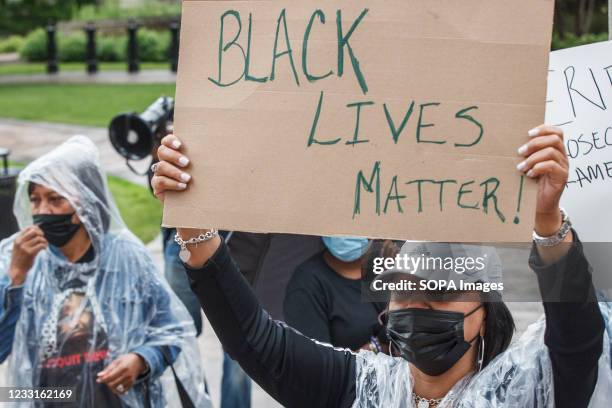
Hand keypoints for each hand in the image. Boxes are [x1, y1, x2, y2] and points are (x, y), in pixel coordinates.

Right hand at [9, 226, 47, 285]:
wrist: (17, 269)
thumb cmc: (20, 257)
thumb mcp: (19, 246)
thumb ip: (25, 238)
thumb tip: (37, 228)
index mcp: (17, 239)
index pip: (28, 228)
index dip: (37, 229)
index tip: (40, 233)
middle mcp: (20, 242)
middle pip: (35, 231)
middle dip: (41, 234)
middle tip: (43, 239)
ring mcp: (24, 247)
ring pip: (39, 238)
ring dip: (44, 241)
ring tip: (44, 245)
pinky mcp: (30, 252)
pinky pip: (41, 245)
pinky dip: (45, 246)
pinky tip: (44, 248)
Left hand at [96, 353, 146, 394]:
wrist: (139, 360)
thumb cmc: (126, 359)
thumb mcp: (117, 360)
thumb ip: (108, 368)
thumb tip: (99, 375)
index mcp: (122, 367)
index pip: (110, 377)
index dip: (102, 379)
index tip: (98, 380)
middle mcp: (127, 374)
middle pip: (112, 384)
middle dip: (107, 383)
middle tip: (106, 380)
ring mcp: (130, 380)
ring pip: (116, 388)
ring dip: (111, 386)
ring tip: (111, 381)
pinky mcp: (132, 383)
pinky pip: (122, 390)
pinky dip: (118, 389)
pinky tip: (117, 384)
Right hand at [150, 134, 220, 267]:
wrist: (198, 209)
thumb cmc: (205, 186)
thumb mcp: (206, 173)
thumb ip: (207, 161)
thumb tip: (227, 149)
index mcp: (176, 154)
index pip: (167, 141)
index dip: (171, 140)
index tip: (180, 144)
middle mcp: (166, 162)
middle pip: (162, 151)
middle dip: (174, 156)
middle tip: (187, 163)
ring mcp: (160, 174)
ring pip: (161, 166)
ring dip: (175, 171)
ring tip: (188, 178)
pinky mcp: (157, 187)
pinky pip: (159, 181)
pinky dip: (171, 183)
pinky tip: (183, 186)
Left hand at [516, 125, 568, 235]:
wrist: (540, 205)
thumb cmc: (532, 184)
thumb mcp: (528, 165)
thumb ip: (526, 154)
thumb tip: (509, 142)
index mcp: (555, 150)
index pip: (557, 132)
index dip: (544, 129)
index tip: (528, 133)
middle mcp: (562, 156)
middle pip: (555, 139)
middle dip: (535, 143)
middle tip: (520, 152)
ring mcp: (564, 166)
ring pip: (552, 152)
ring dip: (533, 158)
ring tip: (521, 167)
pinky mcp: (562, 177)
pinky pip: (552, 166)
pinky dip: (538, 168)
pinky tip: (529, 175)